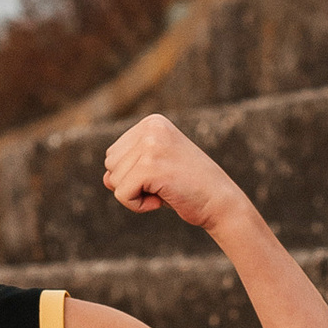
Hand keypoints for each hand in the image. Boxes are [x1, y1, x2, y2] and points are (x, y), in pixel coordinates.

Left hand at [101, 113, 248, 237]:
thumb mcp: (154, 171)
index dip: (133, 173)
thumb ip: (126, 170)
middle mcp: (151, 127)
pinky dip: (137, 205)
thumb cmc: (188, 187)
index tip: (162, 175)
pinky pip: (122, 194)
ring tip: (165, 190)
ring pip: (114, 180)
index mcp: (152, 122)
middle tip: (164, 184)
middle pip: (110, 164)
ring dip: (136, 194)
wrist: (222, 202)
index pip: (114, 153)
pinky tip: (162, 201)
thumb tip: (105, 179)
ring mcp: (151, 145)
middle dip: (131, 182)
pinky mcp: (151, 167)